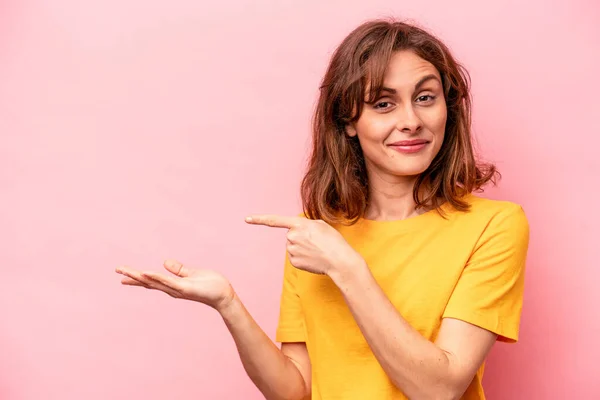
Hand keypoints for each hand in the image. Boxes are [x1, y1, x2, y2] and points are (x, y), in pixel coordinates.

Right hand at [115, 259, 234, 312]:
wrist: (224, 295)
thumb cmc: (210, 285)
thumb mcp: (192, 273)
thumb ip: (179, 269)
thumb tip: (165, 262)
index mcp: (172, 285)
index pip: (151, 280)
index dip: (137, 277)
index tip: (122, 273)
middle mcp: (172, 289)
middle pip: (148, 282)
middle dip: (132, 276)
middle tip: (117, 270)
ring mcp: (177, 289)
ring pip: (154, 282)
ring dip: (140, 276)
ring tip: (125, 271)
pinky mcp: (185, 288)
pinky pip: (169, 281)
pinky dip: (157, 277)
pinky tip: (146, 273)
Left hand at [245, 214, 364, 276]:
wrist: (340, 260)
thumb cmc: (333, 241)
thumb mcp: (320, 225)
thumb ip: (305, 225)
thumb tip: (297, 232)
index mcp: (298, 224)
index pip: (275, 220)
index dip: (259, 219)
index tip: (247, 219)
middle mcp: (292, 237)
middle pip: (290, 236)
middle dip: (300, 238)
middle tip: (316, 242)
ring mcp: (292, 250)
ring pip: (292, 247)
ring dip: (302, 248)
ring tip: (317, 250)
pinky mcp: (294, 262)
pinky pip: (295, 257)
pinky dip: (303, 257)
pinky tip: (313, 258)